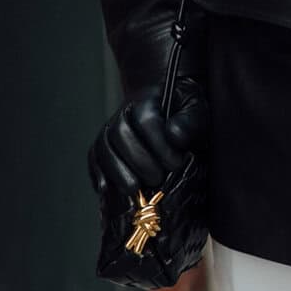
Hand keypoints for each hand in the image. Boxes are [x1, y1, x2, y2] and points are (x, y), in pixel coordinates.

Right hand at [87, 80, 208, 207]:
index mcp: (147, 100)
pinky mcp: (104, 146)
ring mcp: (110, 128)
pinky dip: (98, 174)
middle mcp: (123, 112)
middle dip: (138, 160)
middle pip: (119, 133)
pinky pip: (94, 159)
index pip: (145, 120)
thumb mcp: (197, 111)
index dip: (159, 144)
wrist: (172, 112)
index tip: (176, 164)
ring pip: (103, 147)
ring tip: (134, 190)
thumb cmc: (186, 114)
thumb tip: (174, 137)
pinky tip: (106, 189)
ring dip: (117, 171)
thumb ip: (190, 121)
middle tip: (156, 179)